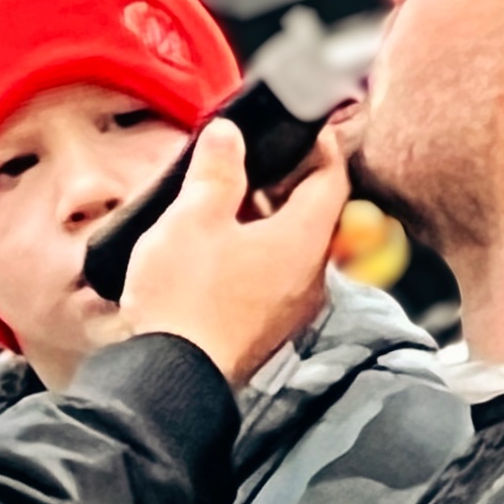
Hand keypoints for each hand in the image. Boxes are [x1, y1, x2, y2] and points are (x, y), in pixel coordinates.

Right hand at [121, 122, 348, 385]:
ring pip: (294, 246)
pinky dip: (258, 249)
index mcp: (303, 241)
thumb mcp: (193, 218)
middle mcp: (310, 276)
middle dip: (287, 181)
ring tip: (227, 197)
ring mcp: (291, 307)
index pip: (332, 180)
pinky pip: (276, 274)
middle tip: (255, 157)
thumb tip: (229, 133)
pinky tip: (219, 245)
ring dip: (268, 216)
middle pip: (315, 214)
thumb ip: (216, 171)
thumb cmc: (186, 297)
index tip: (304, 126)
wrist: (171, 377)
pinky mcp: (268, 327)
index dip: (321, 147)